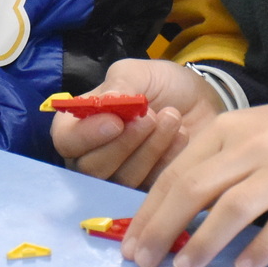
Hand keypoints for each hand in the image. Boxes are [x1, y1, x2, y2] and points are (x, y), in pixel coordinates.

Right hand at [51, 58, 223, 188]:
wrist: (202, 102)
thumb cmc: (162, 86)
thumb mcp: (140, 73)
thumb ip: (120, 85)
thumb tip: (107, 101)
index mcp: (81, 124)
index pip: (66, 140)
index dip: (87, 135)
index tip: (117, 121)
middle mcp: (93, 155)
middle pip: (91, 167)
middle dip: (123, 143)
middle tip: (150, 117)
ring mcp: (120, 178)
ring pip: (122, 179)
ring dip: (149, 148)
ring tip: (172, 118)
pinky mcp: (148, 193)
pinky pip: (151, 188)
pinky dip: (167, 161)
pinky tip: (182, 136)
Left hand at [122, 80, 267, 266]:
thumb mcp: (250, 132)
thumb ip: (214, 163)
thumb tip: (171, 208)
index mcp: (229, 129)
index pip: (177, 172)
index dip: (149, 210)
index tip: (131, 241)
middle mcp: (253, 147)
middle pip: (195, 189)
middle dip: (162, 229)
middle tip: (143, 261)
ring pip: (234, 207)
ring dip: (203, 242)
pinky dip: (260, 248)